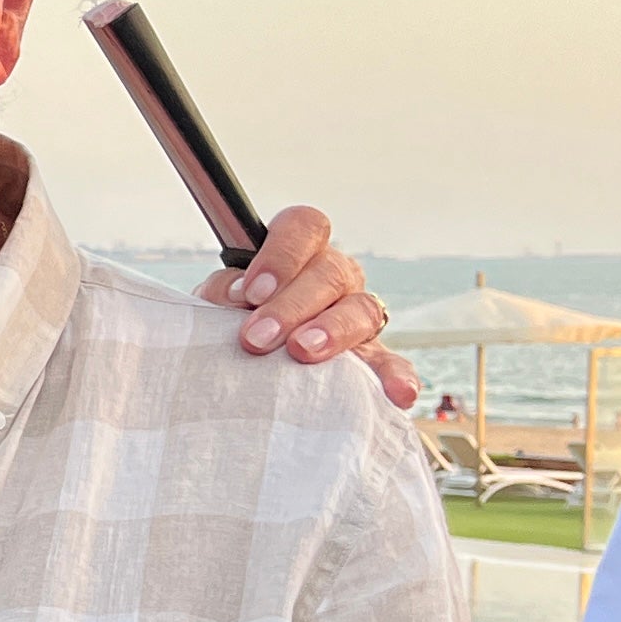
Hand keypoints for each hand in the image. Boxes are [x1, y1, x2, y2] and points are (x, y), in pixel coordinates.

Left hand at [202, 202, 413, 407]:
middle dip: (290, 306)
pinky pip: (392, 362)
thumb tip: (233, 293)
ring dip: (332, 331)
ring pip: (362, 310)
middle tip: (256, 338)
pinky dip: (396, 376)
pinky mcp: (372, 357)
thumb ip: (222, 290)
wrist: (247, 363)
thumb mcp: (221, 300)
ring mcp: (358, 314)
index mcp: (301, 251)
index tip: (251, 291)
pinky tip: (399, 393)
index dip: (281, 255)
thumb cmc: (234, 320)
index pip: (304, 227)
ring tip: (302, 351)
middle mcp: (336, 277)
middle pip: (330, 274)